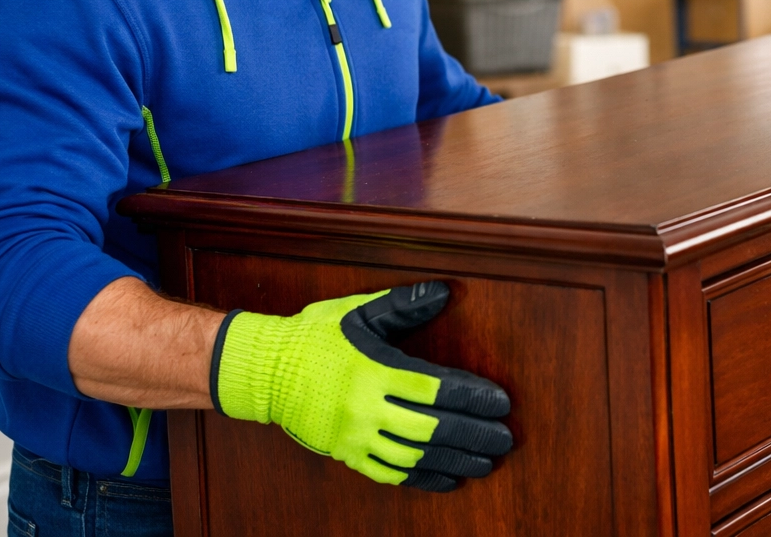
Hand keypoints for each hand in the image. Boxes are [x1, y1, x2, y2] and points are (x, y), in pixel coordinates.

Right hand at [212, 281, 512, 490]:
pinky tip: (448, 478)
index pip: (436, 389)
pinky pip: (390, 473)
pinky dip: (422, 479)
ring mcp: (355, 435)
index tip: (501, 402)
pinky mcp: (346, 453)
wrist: (265, 371)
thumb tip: (445, 292)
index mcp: (374, 369)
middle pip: (432, 428)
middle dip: (473, 435)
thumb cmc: (315, 335)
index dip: (473, 397)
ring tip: (486, 462)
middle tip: (504, 439)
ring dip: (454, 460)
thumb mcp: (358, 311)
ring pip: (415, 456)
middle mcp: (366, 407)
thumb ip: (404, 304)